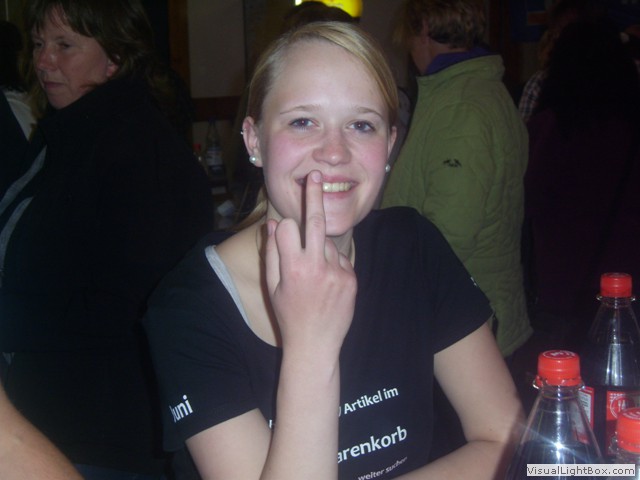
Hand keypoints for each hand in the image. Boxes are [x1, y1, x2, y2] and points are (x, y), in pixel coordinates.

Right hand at [265, 170, 356, 357]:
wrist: (316, 345)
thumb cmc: (288, 316)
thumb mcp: (272, 287)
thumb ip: (272, 253)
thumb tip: (272, 224)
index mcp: (293, 268)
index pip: (288, 228)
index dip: (284, 228)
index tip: (284, 226)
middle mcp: (317, 267)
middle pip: (316, 221)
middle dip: (314, 195)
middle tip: (315, 173)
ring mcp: (337, 272)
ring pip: (329, 245)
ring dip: (321, 251)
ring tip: (314, 279)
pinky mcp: (352, 279)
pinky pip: (341, 260)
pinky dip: (334, 265)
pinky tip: (327, 286)